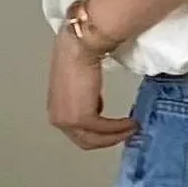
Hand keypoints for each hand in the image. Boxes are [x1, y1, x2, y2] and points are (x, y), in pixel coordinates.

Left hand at [47, 27, 138, 150]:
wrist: (80, 45)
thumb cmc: (77, 53)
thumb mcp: (77, 82)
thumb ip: (83, 96)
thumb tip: (95, 102)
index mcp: (55, 109)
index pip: (76, 131)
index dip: (96, 133)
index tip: (112, 128)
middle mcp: (58, 119)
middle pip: (85, 140)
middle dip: (107, 139)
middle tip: (125, 133)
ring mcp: (69, 120)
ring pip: (95, 139)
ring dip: (115, 136)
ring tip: (131, 129)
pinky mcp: (83, 118)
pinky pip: (104, 129)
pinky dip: (119, 129)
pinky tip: (131, 123)